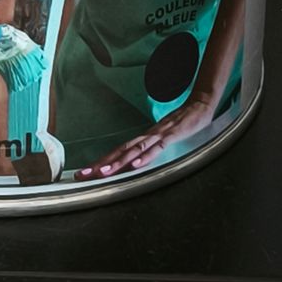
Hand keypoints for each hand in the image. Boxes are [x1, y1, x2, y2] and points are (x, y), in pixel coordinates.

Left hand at [75, 97, 215, 179]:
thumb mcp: (163, 140)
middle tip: (83, 174)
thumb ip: (150, 149)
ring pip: (134, 150)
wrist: (198, 106)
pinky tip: (135, 165)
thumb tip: (137, 162)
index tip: (86, 172)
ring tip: (103, 172)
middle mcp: (146, 137)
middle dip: (100, 164)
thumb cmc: (182, 124)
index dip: (101, 162)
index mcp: (143, 139)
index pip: (118, 152)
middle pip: (119, 152)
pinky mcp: (171, 136)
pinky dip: (146, 157)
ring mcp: (157, 136)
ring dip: (118, 162)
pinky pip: (157, 149)